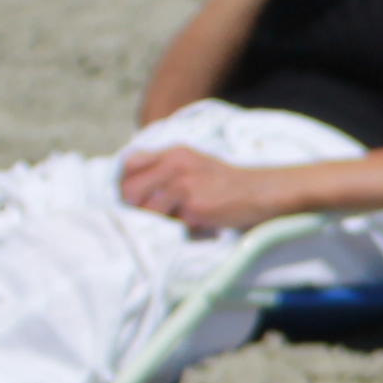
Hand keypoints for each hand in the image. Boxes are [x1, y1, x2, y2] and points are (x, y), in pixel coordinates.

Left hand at [118, 145, 267, 234]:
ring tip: (176, 222)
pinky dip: (180, 230)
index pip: (128, 164)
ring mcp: (184, 186)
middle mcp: (174, 165)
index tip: (129, 199)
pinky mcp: (194, 208)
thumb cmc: (224, 183)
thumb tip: (129, 190)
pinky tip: (195, 226)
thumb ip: (164, 169)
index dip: (122, 184)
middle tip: (148, 217)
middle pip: (130, 190)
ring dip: (158, 222)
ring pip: (147, 211)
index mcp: (172, 152)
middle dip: (135, 208)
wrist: (259, 192)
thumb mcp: (193, 163)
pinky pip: (172, 226)